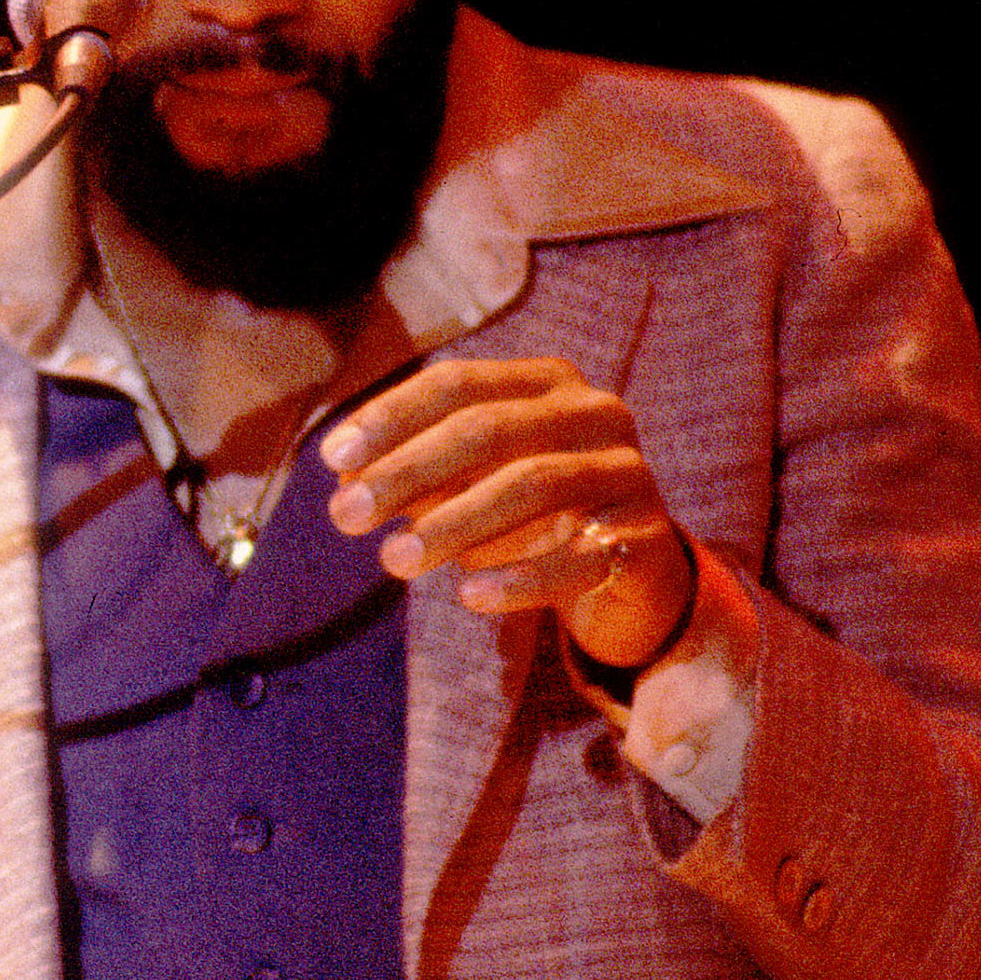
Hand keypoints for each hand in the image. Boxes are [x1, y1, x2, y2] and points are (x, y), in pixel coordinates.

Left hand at [320, 356, 693, 667]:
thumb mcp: (466, 486)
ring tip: (392, 561)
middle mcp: (594, 412)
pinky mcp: (650, 538)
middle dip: (407, 472)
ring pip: (532, 485)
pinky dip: (520, 578)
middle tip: (346, 517)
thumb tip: (344, 474)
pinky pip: (579, 557)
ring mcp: (628, 471)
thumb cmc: (527, 515)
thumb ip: (412, 473)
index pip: (458, 383)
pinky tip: (468, 596)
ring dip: (452, 524)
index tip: (331, 459)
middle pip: (488, 429)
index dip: (391, 416)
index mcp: (545, 383)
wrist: (629, 574)